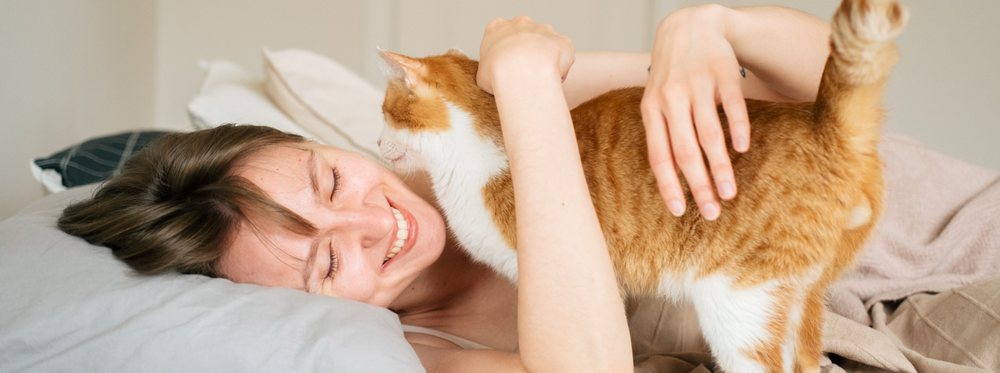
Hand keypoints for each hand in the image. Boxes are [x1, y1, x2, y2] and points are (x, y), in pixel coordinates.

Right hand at [477, 15, 574, 94]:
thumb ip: (490, 69)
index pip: (501, 36)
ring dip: (545, 59)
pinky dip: (561, 67)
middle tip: (524, 74)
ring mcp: (544, 29)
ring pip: (546, 44)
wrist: (522, 74)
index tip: (506, 69)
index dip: (505, 55)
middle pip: (525, 36)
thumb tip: (496, 78)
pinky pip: (563, 54)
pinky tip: (553, 80)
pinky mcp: (562, 40)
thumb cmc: (498, 74)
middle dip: (527, 52)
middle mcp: (521, 23)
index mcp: (497, 27)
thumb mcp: (482, 74)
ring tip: (539, 80)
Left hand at [641, 5, 749, 220]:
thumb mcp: (657, 102)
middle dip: (699, 186)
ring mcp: (697, 85)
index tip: (679, 212)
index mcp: (651, 110)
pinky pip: (731, 106)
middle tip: (712, 213)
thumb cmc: (673, 75)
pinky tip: (743, 149)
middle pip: (685, 151)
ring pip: (709, 134)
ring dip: (720, 167)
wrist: (691, 26)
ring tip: (730, 193)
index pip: (659, 156)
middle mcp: (671, 99)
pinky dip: (738, 128)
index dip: (668, 185)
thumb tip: (673, 181)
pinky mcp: (723, 73)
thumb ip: (663, 135)